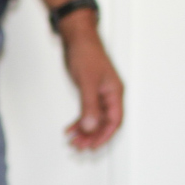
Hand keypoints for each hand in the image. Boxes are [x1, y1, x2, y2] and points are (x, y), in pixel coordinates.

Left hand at [58, 13, 123, 150]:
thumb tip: (90, 127)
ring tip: (73, 141)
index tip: (92, 146)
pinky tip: (71, 128)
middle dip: (92, 136)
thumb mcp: (87, 82)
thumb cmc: (86, 53)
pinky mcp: (90, 91)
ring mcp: (100, 93)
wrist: (77, 37)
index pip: (114, 121)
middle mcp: (109, 94)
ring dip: (85, 131)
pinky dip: (79, 121)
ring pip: (95, 119)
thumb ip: (89, 106)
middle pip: (104, 123)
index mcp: (114, 92)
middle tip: (79, 146)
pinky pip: (87, 111)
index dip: (104, 136)